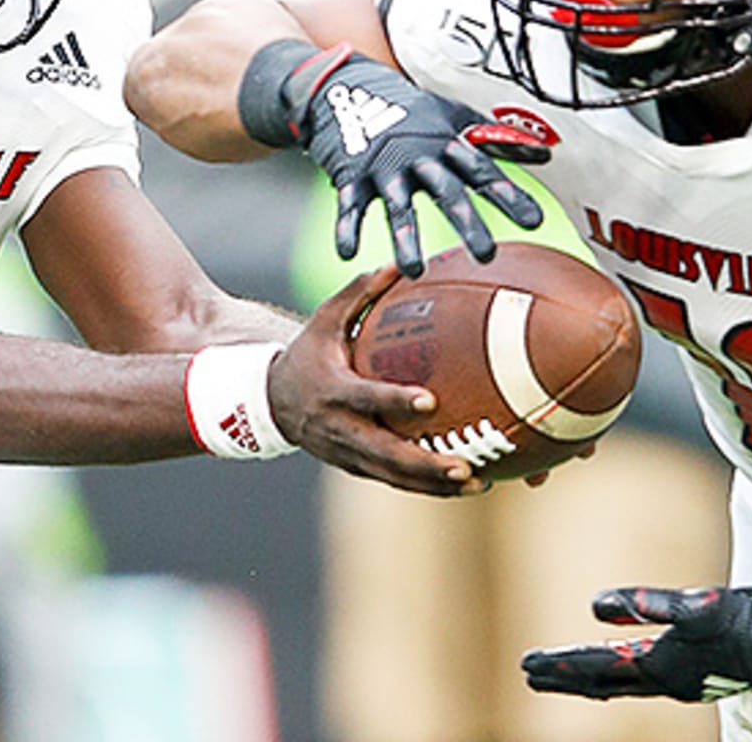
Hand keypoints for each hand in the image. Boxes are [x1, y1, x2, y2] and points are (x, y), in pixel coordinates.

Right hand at [267, 266, 485, 496]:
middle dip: (426, 464)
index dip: (395, 401)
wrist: (272, 403)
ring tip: (479, 484)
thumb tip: (398, 263)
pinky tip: (467, 485)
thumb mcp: (324, 320)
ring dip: (435, 485)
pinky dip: (428, 488)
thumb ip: (359, 292)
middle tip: (466, 465)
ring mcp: (348, 454)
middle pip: (386, 454)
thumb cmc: (307, 353)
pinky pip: (396, 482)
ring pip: (395, 477)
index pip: (367, 398)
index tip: (429, 401)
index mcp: (333, 391)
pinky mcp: (357, 469)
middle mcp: (340, 429)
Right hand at [284, 45, 548, 276]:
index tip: (534, 221)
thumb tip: (544, 154)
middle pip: (446, 191)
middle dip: (467, 222)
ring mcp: (384, 167)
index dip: (508, 194)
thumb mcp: (453, 116)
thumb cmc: (410, 110)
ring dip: (406, 238)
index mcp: (446, 142)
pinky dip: (347, 228)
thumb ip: (496, 140)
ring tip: (413, 270)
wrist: (349, 88)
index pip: (482, 170)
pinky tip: (348, 253)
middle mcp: (418, 156)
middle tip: (486, 255)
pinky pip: (350, 206)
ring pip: (398, 205)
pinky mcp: (352, 176)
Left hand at [521, 585, 751, 702]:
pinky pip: (640, 673)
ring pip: (619, 681)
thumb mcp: (690, 606)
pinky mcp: (690, 671)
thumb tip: (594, 606)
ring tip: (560, 671)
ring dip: (587, 675)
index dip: (562, 666)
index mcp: (658, 666)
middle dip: (564, 677)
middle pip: (601, 681)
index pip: (598, 668)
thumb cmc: (740, 623)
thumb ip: (643, 604)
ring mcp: (677, 679)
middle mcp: (663, 680)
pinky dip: (617, 668)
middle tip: (529, 673)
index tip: (530, 666)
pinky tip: (616, 656)